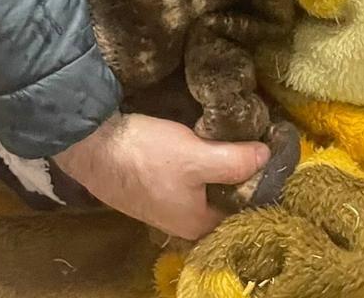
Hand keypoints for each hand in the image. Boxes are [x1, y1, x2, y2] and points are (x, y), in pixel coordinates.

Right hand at [53, 113, 269, 240]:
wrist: (91, 146)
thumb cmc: (145, 156)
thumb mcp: (196, 156)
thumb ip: (234, 161)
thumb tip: (267, 157)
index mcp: (196, 224)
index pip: (241, 210)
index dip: (258, 185)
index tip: (272, 158)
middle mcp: (180, 222)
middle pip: (221, 199)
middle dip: (236, 175)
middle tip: (253, 143)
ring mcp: (162, 206)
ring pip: (201, 189)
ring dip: (214, 168)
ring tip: (231, 139)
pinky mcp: (149, 187)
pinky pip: (184, 180)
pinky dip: (195, 165)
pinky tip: (199, 142)